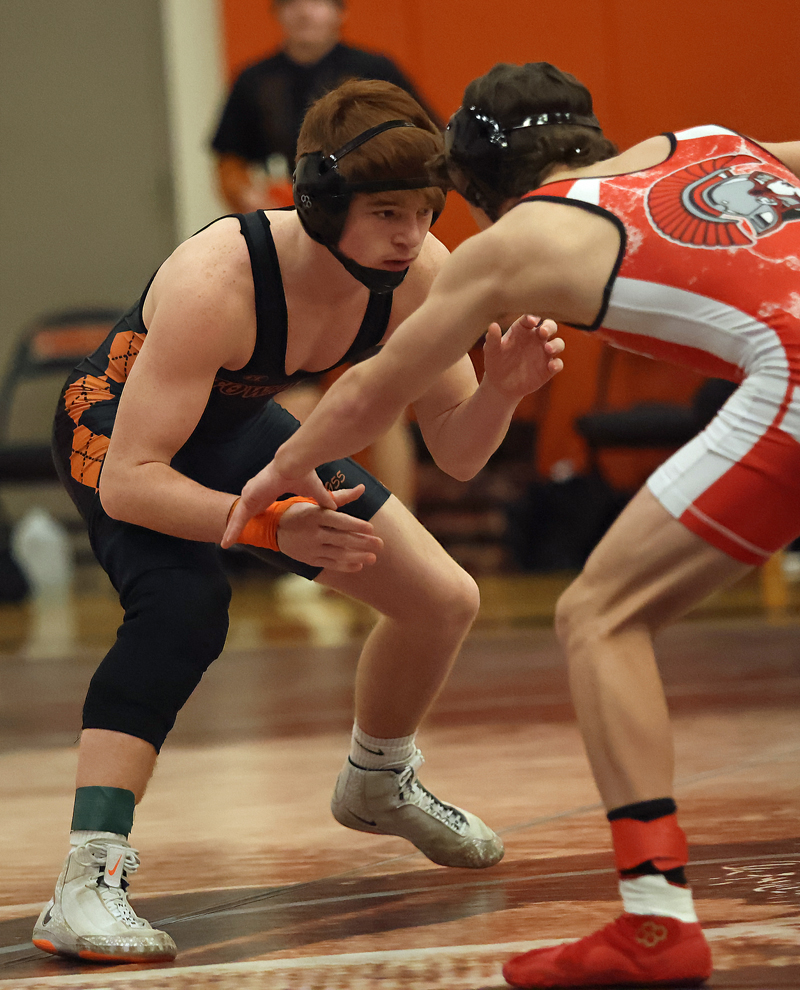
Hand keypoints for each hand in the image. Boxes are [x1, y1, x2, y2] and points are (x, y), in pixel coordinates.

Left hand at [221, 460, 336, 548]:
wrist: (295, 463)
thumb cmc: (302, 472)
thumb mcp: (313, 491)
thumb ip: (321, 500)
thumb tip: (335, 509)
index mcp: (269, 491)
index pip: (259, 506)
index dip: (256, 514)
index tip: (254, 521)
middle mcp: (257, 492)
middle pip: (246, 513)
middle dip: (238, 525)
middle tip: (231, 536)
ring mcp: (251, 494)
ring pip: (239, 518)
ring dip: (233, 530)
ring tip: (225, 543)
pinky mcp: (248, 498)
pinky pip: (238, 519)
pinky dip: (232, 531)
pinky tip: (226, 542)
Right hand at [276, 487, 382, 570]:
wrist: (273, 529)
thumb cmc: (299, 511)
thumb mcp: (314, 502)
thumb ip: (339, 497)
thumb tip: (362, 488)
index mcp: (314, 516)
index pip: (338, 521)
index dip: (355, 525)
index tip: (372, 528)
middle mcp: (312, 533)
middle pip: (341, 539)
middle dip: (363, 543)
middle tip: (380, 544)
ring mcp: (311, 548)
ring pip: (338, 554)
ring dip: (357, 557)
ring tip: (373, 558)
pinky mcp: (310, 560)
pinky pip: (330, 564)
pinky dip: (345, 566)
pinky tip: (359, 565)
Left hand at [482, 315, 564, 399]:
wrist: (500, 385)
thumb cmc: (495, 362)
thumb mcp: (491, 351)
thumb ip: (493, 338)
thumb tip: (493, 325)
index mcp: (522, 330)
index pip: (530, 319)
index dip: (532, 318)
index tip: (531, 321)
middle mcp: (536, 339)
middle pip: (550, 326)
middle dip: (549, 327)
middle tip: (543, 331)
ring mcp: (544, 353)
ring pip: (558, 343)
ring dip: (556, 344)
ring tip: (547, 349)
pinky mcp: (548, 369)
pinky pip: (558, 364)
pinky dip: (557, 364)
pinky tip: (551, 366)